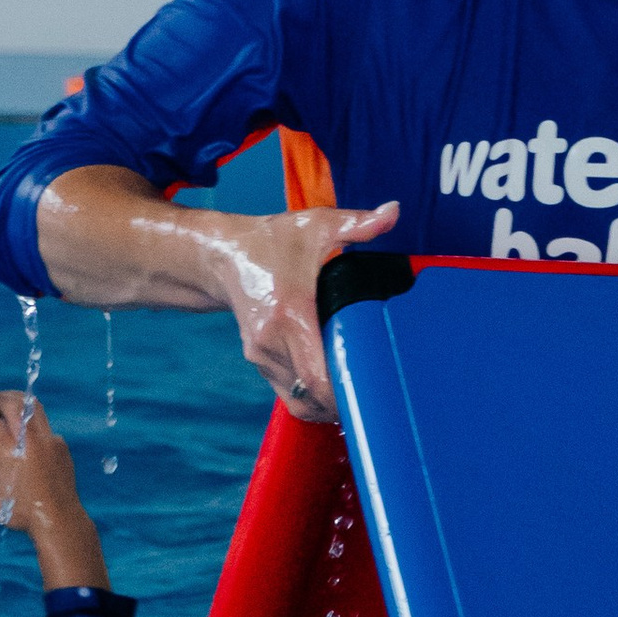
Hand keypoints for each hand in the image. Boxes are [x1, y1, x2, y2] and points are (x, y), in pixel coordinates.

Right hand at [0, 395, 109, 589]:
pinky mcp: (61, 444)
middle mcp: (29, 441)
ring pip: (33, 405)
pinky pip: (44, 425)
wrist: (59, 518)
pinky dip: (32, 423)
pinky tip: (26, 438)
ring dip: (18, 402)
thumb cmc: (22, 513)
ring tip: (8, 408)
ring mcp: (48, 439)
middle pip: (12, 403)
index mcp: (8, 453)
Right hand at [195, 198, 400, 421]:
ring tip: (363, 392)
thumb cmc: (272, 242)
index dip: (345, 393)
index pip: (316, 376)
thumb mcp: (316, 225)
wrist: (223, 255)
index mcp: (290, 314)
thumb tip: (393, 212)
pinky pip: (290, 395)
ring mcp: (262, 356)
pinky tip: (338, 388)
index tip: (375, 387)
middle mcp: (272, 343)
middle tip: (381, 393)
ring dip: (330, 404)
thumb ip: (358, 223)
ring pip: (300, 402)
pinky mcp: (260, 362)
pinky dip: (314, 398)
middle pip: (312, 398)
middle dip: (346, 402)